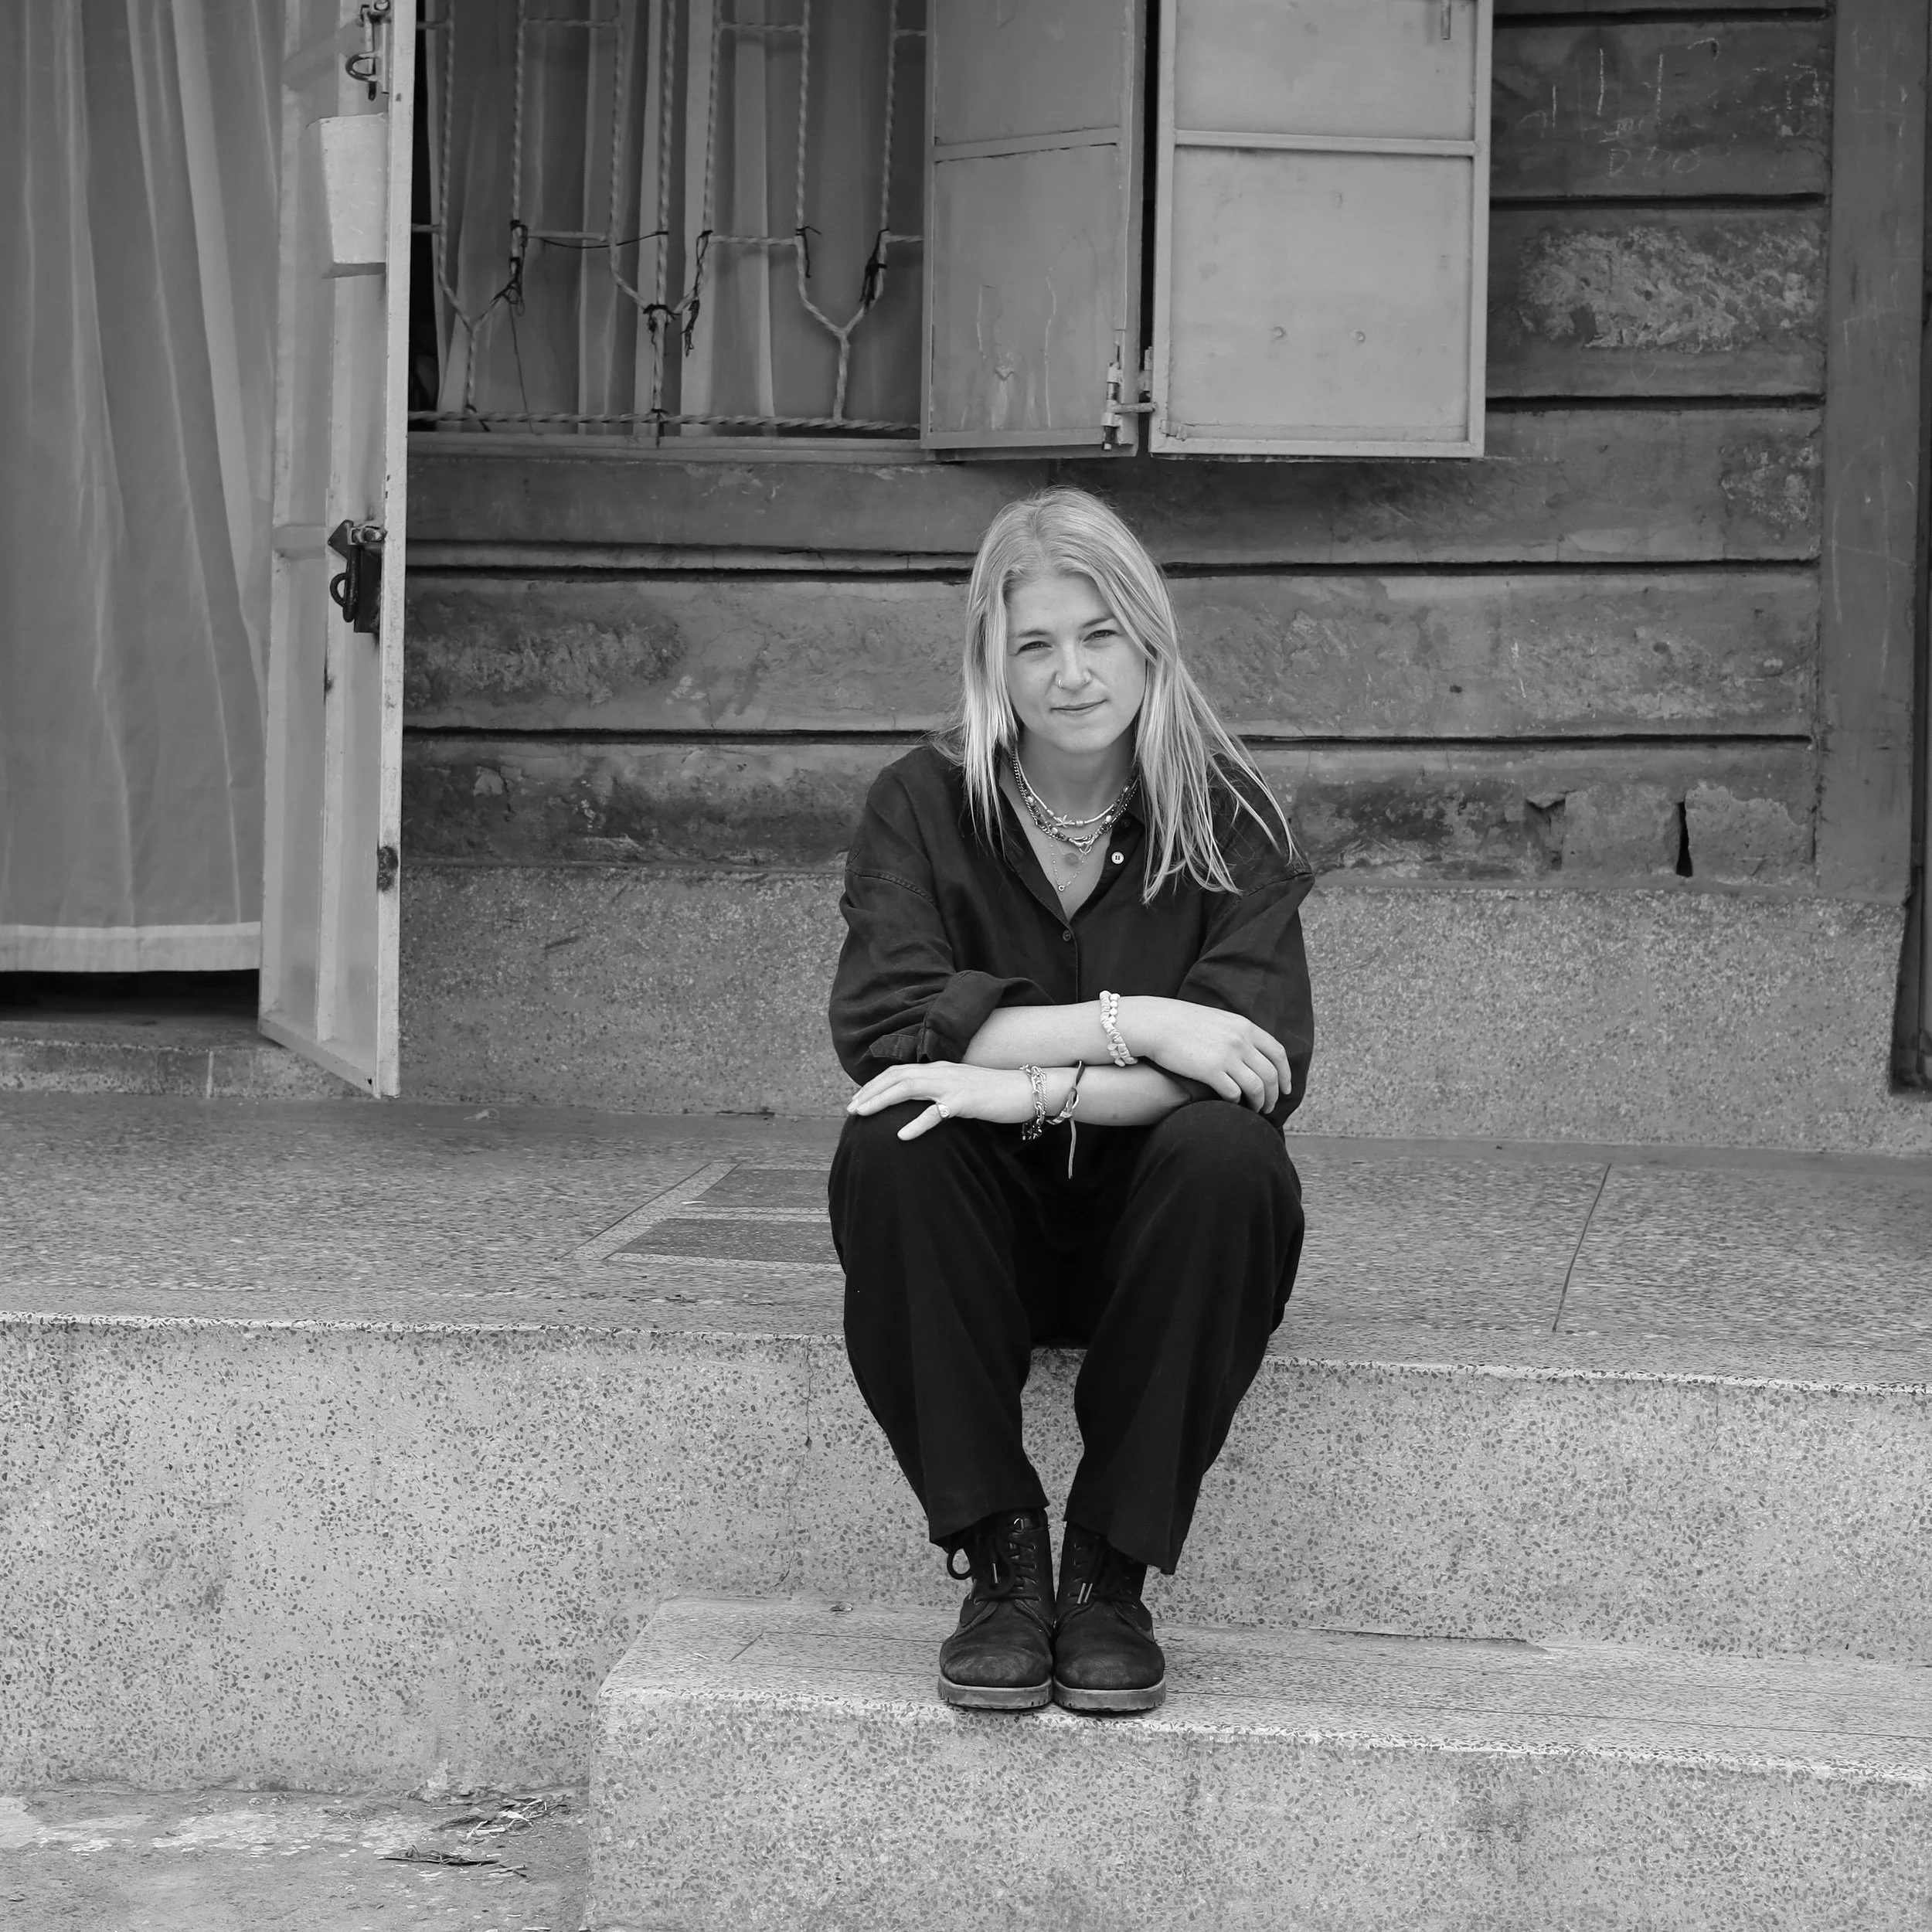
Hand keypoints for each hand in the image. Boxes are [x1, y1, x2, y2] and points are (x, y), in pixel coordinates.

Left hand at [847, 1061, 1037, 1140]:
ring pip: (908, 1087)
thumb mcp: (963, 1088)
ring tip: (862, 1114)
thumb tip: (922, 1104)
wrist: (1027, 1090)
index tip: (857, 1099)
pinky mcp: (966, 1101)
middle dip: (870, 1092)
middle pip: (897, 1077)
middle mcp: (942, 1072)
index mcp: (940, 1069)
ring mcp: (953, 1085)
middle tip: (850, 1109)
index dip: (875, 1084)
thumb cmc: (996, 1094)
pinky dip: (917, 1124)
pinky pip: (936, 1113)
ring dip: (881, 1101)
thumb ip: (941, 1092)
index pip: (900, 1071)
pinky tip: (902, 1135)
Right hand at [1120, 997, 1290, 1113]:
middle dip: (1275, 1094)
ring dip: (1259, 1103)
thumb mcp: (1218, 1020)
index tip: (1286, 1088)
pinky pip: (1234, 1093)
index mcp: (1245, 1027)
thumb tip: (1250, 1051)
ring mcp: (1227, 1055)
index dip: (1286, 1074)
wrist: (1157, 1023)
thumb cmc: (1182, 1023)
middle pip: (1271, 1074)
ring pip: (1256, 1087)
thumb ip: (1237, 1034)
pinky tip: (1233, 1105)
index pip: (1278, 1053)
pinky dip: (1237, 1102)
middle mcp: (1241, 1041)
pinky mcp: (1211, 1070)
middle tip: (1270, 1106)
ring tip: (1255, 1111)